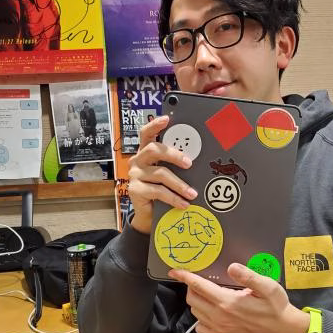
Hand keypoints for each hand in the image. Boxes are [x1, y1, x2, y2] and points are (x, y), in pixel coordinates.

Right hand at [127, 116, 197, 233]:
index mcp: (146, 152)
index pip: (146, 134)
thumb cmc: (161, 189)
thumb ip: (176, 165)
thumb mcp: (169, 174)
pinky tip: (183, 203)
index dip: (155, 125)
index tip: (166, 119)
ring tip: (192, 193)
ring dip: (179, 184)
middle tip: (189, 164)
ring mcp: (135, 175)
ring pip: (160, 174)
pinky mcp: (135, 189)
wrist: (148, 213)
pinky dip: (173, 198)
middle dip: (174, 155)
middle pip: (154, 149)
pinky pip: (157, 191)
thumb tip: (197, 161)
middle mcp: (138, 160)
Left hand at [168, 263, 309, 332]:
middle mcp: (220, 316)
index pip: (199, 287)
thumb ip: (248, 276)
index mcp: (227, 302)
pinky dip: (200, 316)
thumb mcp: (267, 286)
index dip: (185, 277)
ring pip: (195, 312)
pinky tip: (210, 309)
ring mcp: (219, 328)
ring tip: (207, 292)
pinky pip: (201, 326)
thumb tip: (231, 267)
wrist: (281, 328)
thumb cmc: (275, 305)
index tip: (174, 271)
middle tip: (201, 279)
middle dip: (191, 287)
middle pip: (193, 299)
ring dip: (196, 300)